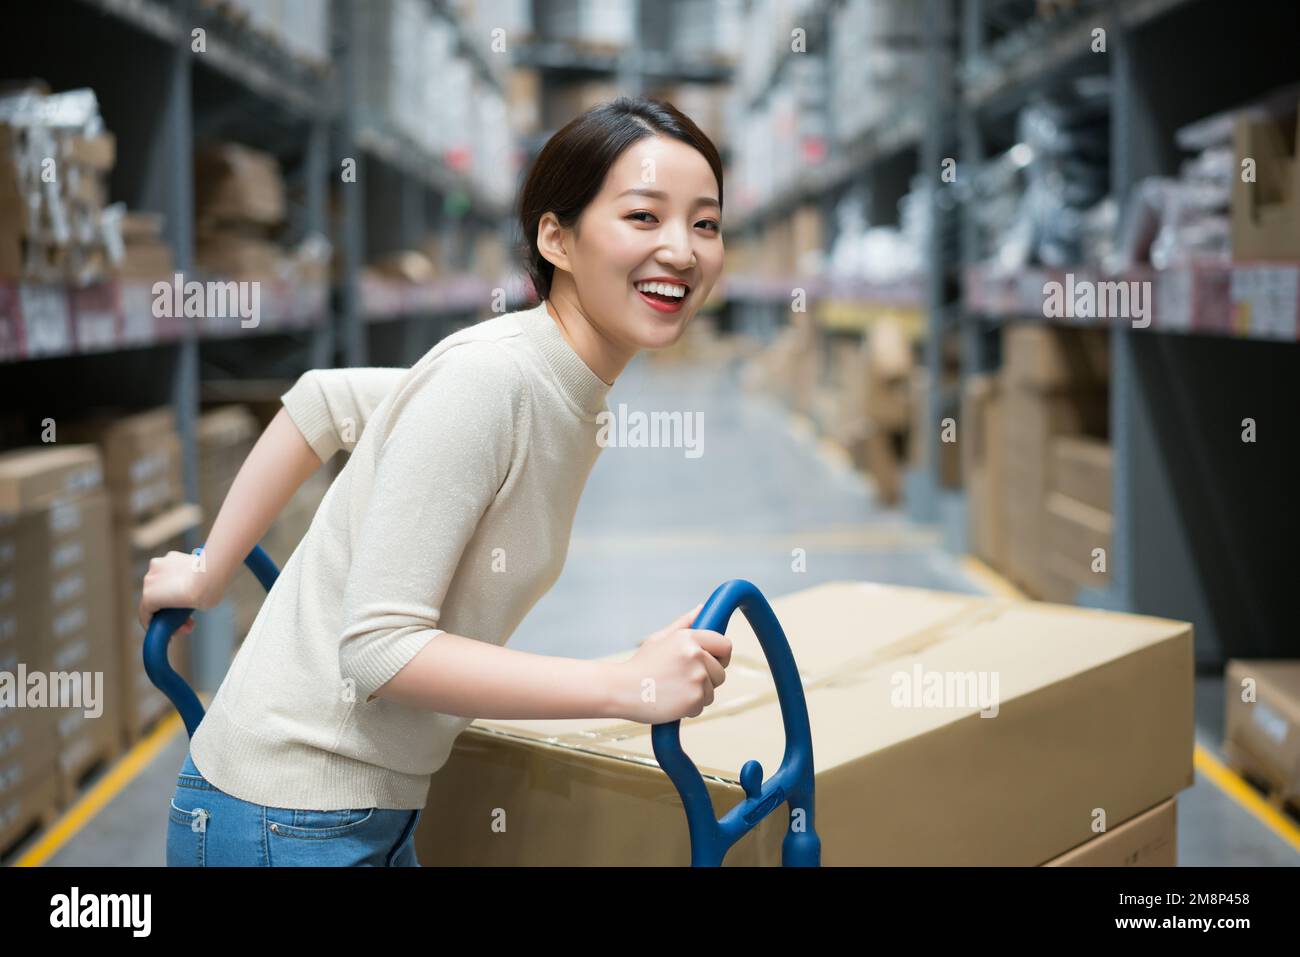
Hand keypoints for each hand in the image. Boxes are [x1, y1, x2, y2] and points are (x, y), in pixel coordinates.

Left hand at [138, 550, 215, 635]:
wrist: (208, 577)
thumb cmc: (214, 577)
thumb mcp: (203, 576)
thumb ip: (195, 583)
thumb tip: (196, 594)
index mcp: (171, 558)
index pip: (168, 580)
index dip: (178, 595)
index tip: (190, 606)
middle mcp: (157, 566)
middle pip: (161, 592)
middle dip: (173, 607)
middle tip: (188, 621)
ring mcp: (150, 580)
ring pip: (154, 603)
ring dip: (166, 617)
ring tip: (181, 630)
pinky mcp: (148, 596)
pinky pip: (146, 614)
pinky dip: (155, 625)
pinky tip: (167, 634)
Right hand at [611, 602, 731, 723]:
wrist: (621, 689)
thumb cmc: (640, 665)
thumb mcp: (660, 639)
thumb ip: (685, 624)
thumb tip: (702, 609)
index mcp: (689, 637)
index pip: (725, 645)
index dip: (720, 656)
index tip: (711, 661)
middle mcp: (696, 655)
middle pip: (720, 672)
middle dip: (707, 678)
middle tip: (681, 679)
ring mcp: (697, 678)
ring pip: (711, 691)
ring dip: (696, 694)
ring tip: (672, 690)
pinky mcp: (694, 699)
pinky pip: (702, 706)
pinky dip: (688, 708)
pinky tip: (670, 701)